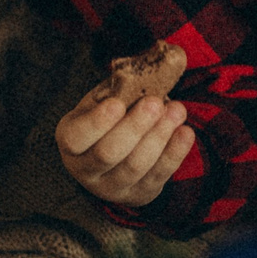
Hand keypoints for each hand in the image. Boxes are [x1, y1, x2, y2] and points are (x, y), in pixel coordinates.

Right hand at [56, 82, 194, 206]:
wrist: (119, 151)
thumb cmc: (110, 118)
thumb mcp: (105, 99)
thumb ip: (122, 86)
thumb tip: (155, 63)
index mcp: (71, 141)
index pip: (77, 137)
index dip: (97, 123)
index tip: (118, 104)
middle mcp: (86, 169)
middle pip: (109, 153)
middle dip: (135, 127)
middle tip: (155, 103)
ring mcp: (112, 187)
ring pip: (136, 166)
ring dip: (159, 137)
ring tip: (177, 111)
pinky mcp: (139, 194)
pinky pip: (158, 176)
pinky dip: (174, 153)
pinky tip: (185, 132)